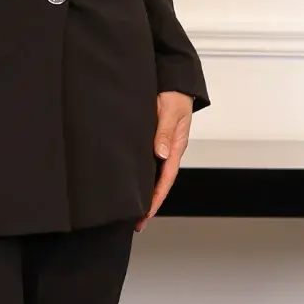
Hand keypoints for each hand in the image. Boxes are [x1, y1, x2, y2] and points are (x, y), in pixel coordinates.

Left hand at [136, 91, 193, 227]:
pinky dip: (138, 177)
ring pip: (152, 175)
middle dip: (149, 203)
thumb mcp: (170, 111)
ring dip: (143, 192)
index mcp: (175, 146)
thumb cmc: (174, 95)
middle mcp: (167, 150)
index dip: (156, 198)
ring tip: (130, 211)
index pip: (166, 178)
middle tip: (137, 223)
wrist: (174, 81)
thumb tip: (160, 153)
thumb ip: (164, 131)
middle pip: (159, 182)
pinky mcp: (152, 140)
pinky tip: (129, 184)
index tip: (146, 214)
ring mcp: (160, 147)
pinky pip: (146, 164)